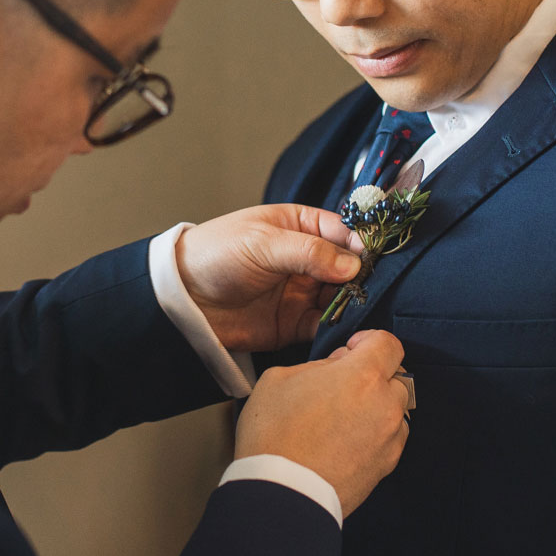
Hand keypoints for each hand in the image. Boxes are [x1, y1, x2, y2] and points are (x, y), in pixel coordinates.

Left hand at [176, 204, 362, 351]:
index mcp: (299, 227)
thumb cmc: (215, 255)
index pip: (342, 232)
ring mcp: (302, 292)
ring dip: (353, 303)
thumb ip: (308, 252)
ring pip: (342, 297)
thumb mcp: (262, 242)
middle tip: (370, 288)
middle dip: (362, 277)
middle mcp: (306, 259)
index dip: (359, 244)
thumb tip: (351, 264)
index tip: (374, 259)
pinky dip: (338, 327)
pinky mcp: (295, 323)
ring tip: (360, 309)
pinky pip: (326, 325)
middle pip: (348, 267)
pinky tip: (345, 328)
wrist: (182, 299)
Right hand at [235, 330, 410, 516]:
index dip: (369, 341)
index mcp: (362, 376)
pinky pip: (390, 438)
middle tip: (342, 387)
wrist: (282, 493)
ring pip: (395, 409)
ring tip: (344, 418)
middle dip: (373, 375)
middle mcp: (385, 404)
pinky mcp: (387, 466)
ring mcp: (390, 438)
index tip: (351, 350)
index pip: (388, 343)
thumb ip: (317, 366)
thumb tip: (336, 369)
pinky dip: (376, 434)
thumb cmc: (274, 434)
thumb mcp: (280, 379)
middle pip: (396, 376)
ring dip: (376, 406)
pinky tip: (348, 441)